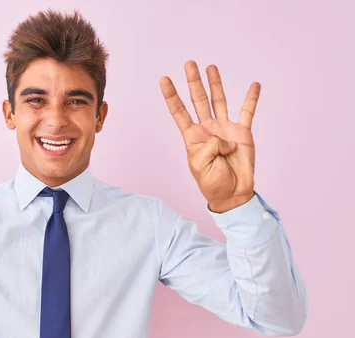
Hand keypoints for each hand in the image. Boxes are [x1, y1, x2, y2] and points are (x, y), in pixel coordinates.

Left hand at [160, 61, 259, 212]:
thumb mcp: (201, 166)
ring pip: (219, 100)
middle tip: (189, 63)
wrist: (233, 193)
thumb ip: (208, 147)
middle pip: (198, 99)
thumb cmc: (212, 182)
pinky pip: (247, 112)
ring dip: (215, 83)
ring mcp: (225, 128)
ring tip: (210, 67)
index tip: (164, 79)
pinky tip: (254, 85)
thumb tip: (222, 136)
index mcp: (193, 136)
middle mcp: (208, 128)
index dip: (171, 96)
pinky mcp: (242, 132)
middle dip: (193, 82)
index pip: (179, 112)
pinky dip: (251, 98)